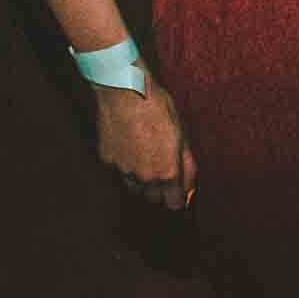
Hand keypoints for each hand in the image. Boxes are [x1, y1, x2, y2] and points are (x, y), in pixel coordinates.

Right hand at [94, 79, 197, 211]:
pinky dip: (124, 163)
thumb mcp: (182, 135)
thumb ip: (187, 166)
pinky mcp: (108, 160)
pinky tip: (129, 144)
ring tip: (146, 155)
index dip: (177, 197)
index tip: (178, 191)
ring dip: (141, 179)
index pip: (173, 203)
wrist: (125, 93)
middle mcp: (144, 177)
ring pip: (134, 187)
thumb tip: (190, 189)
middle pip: (153, 197)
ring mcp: (123, 170)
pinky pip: (119, 169)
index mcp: (166, 172)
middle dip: (159, 188)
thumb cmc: (158, 109)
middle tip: (162, 167)